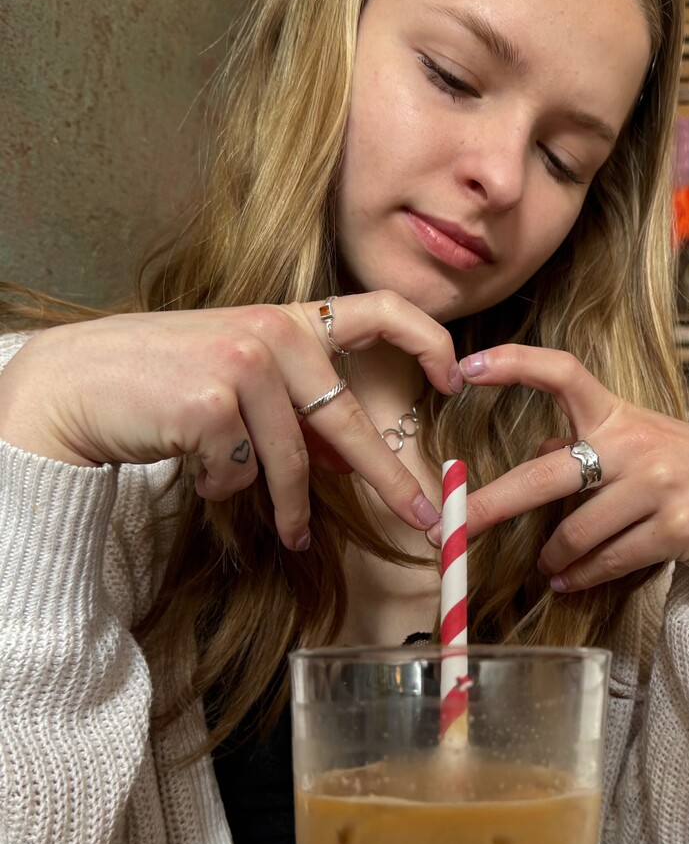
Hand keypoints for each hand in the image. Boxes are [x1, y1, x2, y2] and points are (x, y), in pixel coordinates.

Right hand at [0, 294, 462, 550]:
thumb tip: (349, 462)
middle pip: (348, 421)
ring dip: (289, 508)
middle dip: (391, 480)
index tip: (456, 378)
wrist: (76, 384)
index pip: (379, 309)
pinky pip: (242, 475)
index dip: (428, 340)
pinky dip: (224, 488)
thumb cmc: (161, 383)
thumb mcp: (240, 383)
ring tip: (289, 533)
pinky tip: (195, 466)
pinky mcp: (212, 403)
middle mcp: (273, 332)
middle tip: (426, 519)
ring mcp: (243, 364)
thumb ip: (295, 411)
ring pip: (291, 463)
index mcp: (289, 320)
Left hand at [427, 345, 688, 592]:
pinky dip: (580, 577)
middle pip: (545, 475)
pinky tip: (567, 581)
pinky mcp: (674, 530)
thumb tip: (536, 452)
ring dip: (550, 557)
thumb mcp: (636, 437)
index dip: (513, 364)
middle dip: (490, 505)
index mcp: (616, 414)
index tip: (467, 366)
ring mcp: (656, 488)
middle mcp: (634, 445)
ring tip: (543, 567)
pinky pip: (608, 562)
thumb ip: (586, 440)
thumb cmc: (682, 463)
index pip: (562, 372)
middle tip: (450, 528)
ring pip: (575, 533)